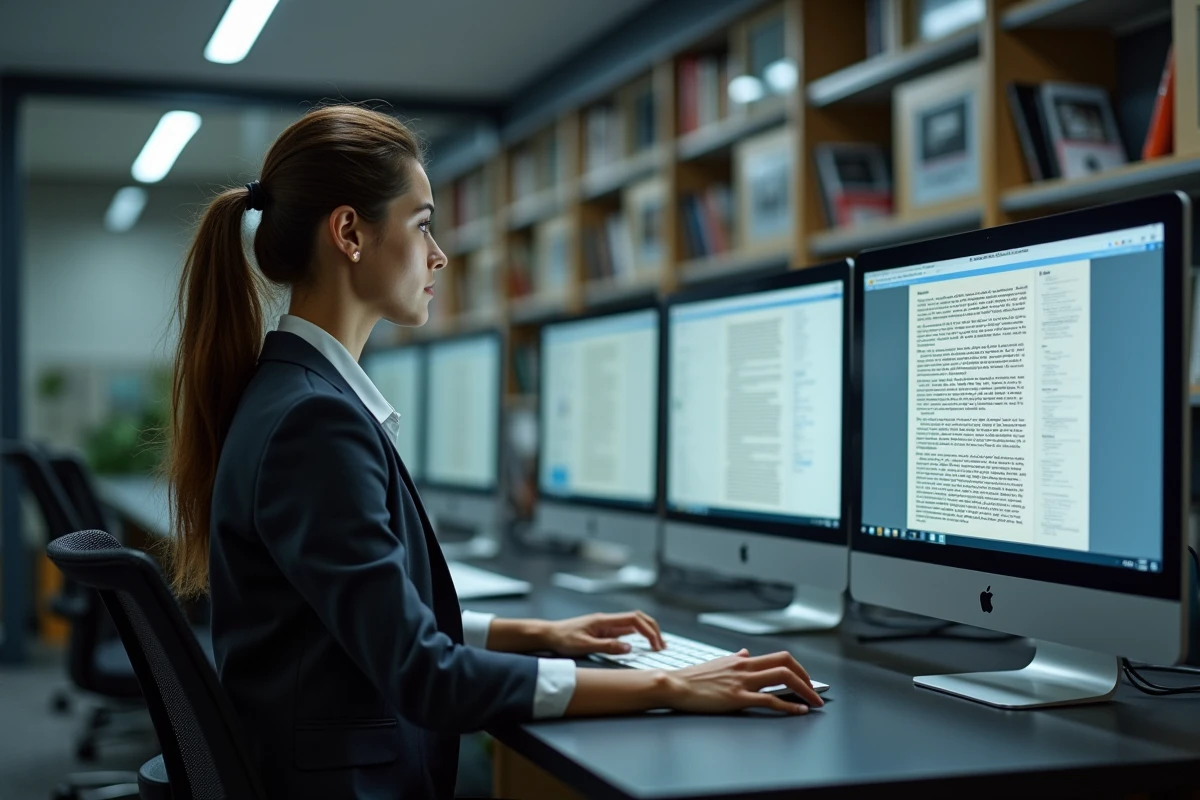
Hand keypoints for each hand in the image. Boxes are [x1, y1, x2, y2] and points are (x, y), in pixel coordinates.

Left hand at [542, 611, 665, 656]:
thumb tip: (629, 648)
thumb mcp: (584, 646)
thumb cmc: (563, 639)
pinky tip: (643, 645)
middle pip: (638, 618)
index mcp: (604, 621)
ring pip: (633, 624)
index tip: (656, 644)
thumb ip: (607, 646)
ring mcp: (606, 625)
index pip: (634, 619)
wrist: (549, 634)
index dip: (648, 630)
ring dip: (647, 632)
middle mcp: (608, 620)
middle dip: (653, 629)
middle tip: (662, 645)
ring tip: (657, 645)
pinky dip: (638, 636)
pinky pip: (626, 631)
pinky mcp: (604, 631)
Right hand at [664, 649, 822, 714]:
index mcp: (742, 660)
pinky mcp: (737, 698)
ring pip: (782, 678)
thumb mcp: (717, 662)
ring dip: (804, 690)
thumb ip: (735, 659)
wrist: (674, 685)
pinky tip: (798, 711)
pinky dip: (788, 706)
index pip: (778, 657)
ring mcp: (742, 682)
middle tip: (815, 691)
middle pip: (786, 663)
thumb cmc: (692, 677)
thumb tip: (745, 653)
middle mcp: (745, 667)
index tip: (805, 679)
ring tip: (813, 702)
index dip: (798, 667)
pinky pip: (769, 700)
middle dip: (806, 677)